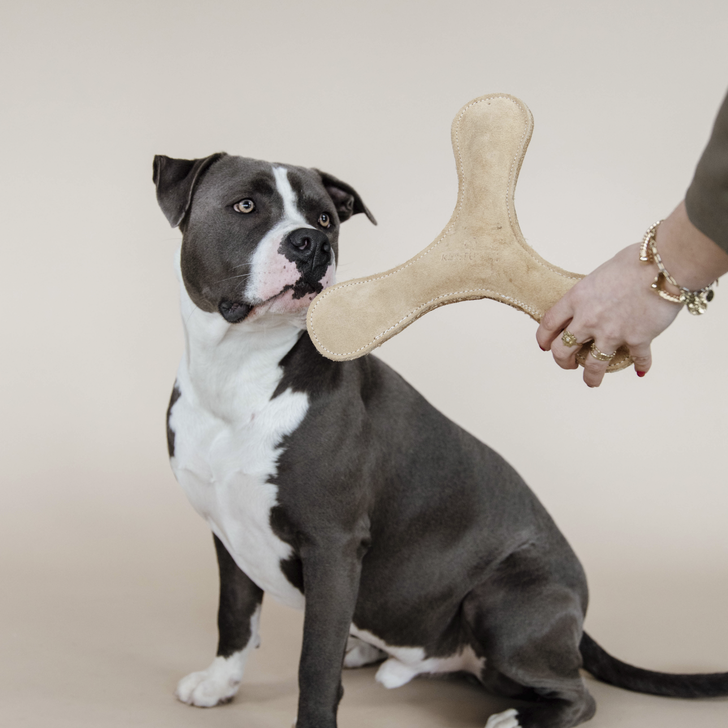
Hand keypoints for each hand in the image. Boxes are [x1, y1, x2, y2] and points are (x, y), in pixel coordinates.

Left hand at [536, 244, 680, 386]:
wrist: (663, 265)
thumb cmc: (635, 261)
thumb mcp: (600, 273)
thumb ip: (593, 292)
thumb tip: (595, 298)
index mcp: (577, 299)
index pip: (549, 324)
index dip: (544, 338)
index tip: (544, 346)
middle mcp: (588, 319)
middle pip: (563, 350)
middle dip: (562, 362)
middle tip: (568, 365)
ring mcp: (611, 332)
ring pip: (593, 365)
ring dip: (591, 377)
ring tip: (592, 382)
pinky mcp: (637, 340)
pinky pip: (637, 359)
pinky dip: (640, 365)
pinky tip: (640, 369)